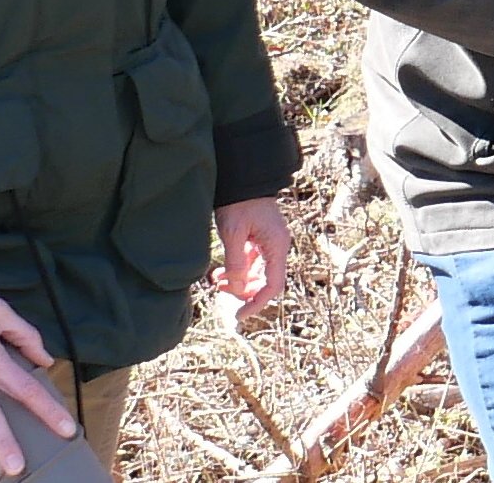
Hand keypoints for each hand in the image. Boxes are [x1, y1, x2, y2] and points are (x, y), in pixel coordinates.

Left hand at [209, 197, 291, 323]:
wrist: (242, 178)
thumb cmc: (238, 202)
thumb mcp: (233, 233)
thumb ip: (236, 263)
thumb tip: (238, 289)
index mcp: (277, 246)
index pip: (273, 285)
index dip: (256, 303)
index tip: (239, 315)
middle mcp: (277, 247)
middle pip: (267, 282)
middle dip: (245, 292)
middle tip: (220, 292)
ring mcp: (270, 243)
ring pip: (258, 274)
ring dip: (240, 282)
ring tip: (216, 281)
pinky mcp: (260, 239)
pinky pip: (252, 262)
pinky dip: (238, 270)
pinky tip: (221, 271)